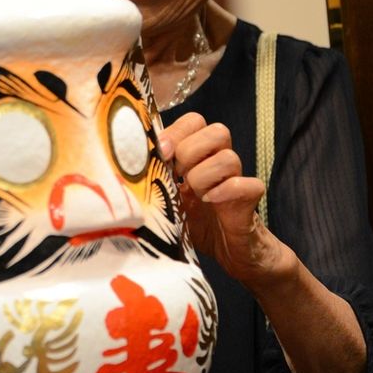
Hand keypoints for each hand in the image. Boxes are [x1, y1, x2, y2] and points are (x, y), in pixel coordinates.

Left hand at [159, 112, 291, 289]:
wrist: (226, 251)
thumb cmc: (191, 220)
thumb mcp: (165, 194)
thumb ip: (152, 174)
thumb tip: (123, 159)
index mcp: (197, 155)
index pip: (194, 121)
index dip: (176, 132)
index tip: (160, 153)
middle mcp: (218, 162)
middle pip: (217, 131)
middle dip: (190, 151)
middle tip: (177, 175)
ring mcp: (236, 179)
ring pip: (229, 158)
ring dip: (203, 176)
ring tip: (193, 195)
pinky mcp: (249, 201)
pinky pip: (249, 184)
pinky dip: (227, 191)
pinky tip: (210, 202)